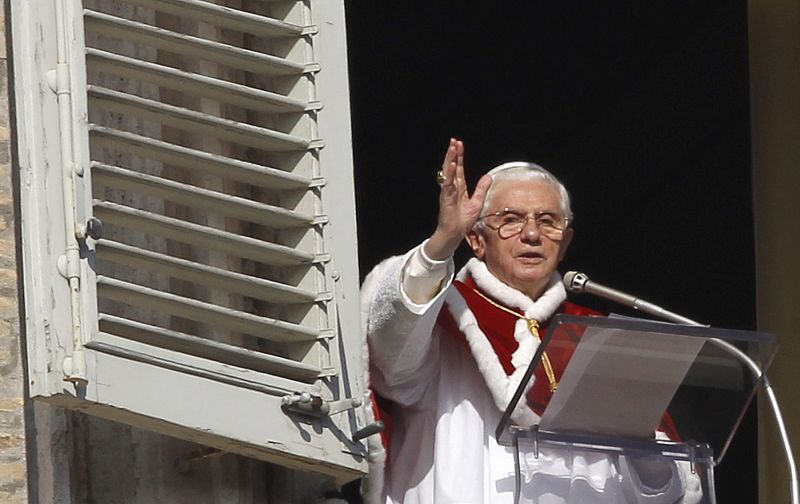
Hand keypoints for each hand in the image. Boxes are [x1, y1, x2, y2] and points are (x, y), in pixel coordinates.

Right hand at [424, 138, 491, 259]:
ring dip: (451, 159)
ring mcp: (448, 192)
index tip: (459, 145)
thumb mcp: (477, 202)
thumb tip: (488, 177)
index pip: (459, 169)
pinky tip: (453, 165)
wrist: (454, 233)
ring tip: (452, 148)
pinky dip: (450, 174)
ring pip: (448, 172)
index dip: (459, 157)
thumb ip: (481, 189)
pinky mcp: (446, 198)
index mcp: (459, 188)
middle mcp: (452, 187)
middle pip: (452, 167)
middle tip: (454, 141)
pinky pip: (448, 184)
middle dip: (453, 153)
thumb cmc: (463, 220)